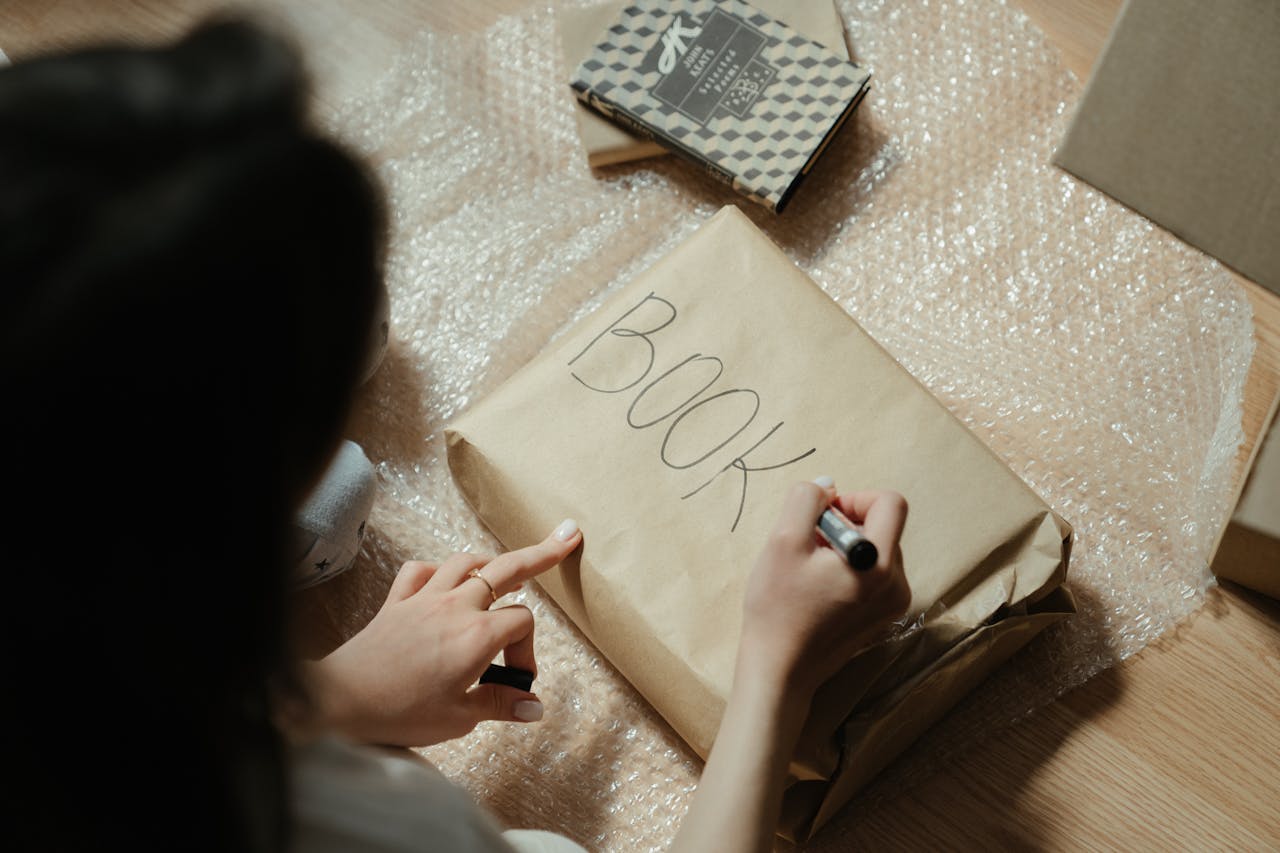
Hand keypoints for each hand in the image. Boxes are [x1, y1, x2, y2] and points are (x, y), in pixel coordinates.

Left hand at [302, 519, 581, 746]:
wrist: (342, 700)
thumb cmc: (400, 712)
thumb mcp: (459, 718)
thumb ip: (499, 705)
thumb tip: (533, 709)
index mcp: (477, 635)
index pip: (522, 622)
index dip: (527, 652)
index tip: (516, 682)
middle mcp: (456, 606)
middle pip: (507, 568)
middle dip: (541, 553)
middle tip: (567, 536)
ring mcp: (424, 599)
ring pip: (465, 561)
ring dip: (489, 562)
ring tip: (507, 570)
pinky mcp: (396, 602)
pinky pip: (420, 571)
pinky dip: (436, 570)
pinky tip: (443, 580)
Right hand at [738, 480, 909, 698]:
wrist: (780, 669)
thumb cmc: (778, 607)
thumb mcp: (782, 541)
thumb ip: (807, 500)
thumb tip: (827, 486)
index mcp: (878, 563)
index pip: (890, 503)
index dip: (855, 499)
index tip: (824, 516)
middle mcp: (897, 583)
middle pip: (882, 526)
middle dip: (845, 524)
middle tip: (809, 545)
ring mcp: (893, 603)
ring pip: (876, 549)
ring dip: (844, 547)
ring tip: (811, 569)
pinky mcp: (882, 616)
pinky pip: (873, 573)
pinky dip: (848, 568)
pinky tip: (819, 587)